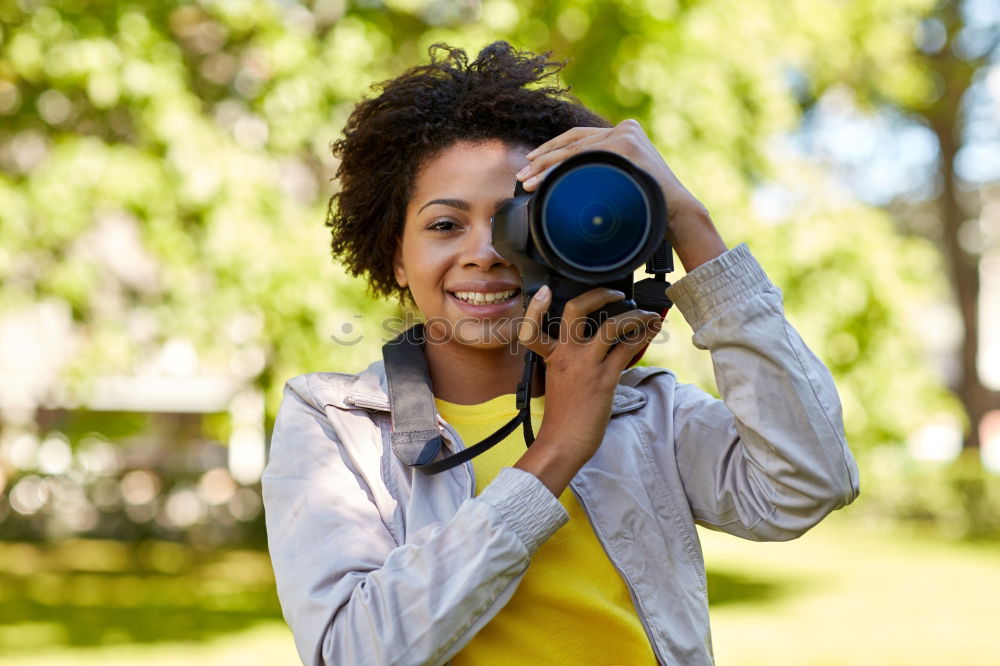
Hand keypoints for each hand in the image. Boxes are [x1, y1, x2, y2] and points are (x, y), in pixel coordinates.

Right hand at [513, 284, 660, 495]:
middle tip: (616, 293)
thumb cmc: (563, 417)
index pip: (532, 325)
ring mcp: (585, 365)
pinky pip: (626, 348)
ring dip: (635, 316)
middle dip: (599, 294)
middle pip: (576, 309)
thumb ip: (570, 361)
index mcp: (551, 356)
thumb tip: (597, 347)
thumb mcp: (559, 381)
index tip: (544, 291)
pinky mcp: (604, 379)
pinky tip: (651, 332)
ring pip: (611, 326)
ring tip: (647, 315)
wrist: (564, 442)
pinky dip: (642, 336)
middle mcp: (566, 355)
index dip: (536, 306)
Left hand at [516, 120, 727, 271]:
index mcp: (624, 134)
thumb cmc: (646, 206)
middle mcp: (625, 129)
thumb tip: (567, 182)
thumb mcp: (619, 183)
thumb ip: (600, 174)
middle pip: (574, 142)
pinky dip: (563, 170)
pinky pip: (585, 157)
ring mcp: (626, 135)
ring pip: (576, 150)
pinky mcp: (626, 144)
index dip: (552, 149)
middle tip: (523, 175)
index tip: (531, 161)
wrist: (674, 213)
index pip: (579, 137)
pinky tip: (548, 180)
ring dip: (548, 167)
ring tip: (530, 182)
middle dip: (544, 160)